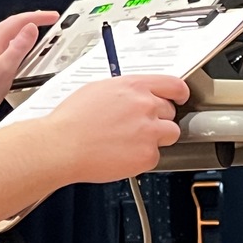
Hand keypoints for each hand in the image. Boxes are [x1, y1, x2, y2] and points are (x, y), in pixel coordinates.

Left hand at [0, 10, 58, 126]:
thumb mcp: (5, 69)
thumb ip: (19, 47)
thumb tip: (31, 28)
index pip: (17, 21)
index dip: (37, 17)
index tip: (52, 16)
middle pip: (11, 24)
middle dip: (31, 19)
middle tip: (47, 20)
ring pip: (6, 34)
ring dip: (23, 30)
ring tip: (36, 31)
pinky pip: (2, 44)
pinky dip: (15, 42)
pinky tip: (18, 51)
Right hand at [43, 74, 189, 183]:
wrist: (63, 145)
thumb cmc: (72, 119)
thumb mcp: (97, 89)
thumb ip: (124, 91)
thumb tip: (133, 94)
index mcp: (134, 86)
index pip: (174, 85)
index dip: (179, 94)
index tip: (179, 98)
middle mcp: (145, 106)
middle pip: (170, 111)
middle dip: (158, 118)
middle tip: (138, 126)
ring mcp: (149, 131)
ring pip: (169, 134)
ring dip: (155, 138)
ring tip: (130, 141)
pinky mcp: (147, 155)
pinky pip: (155, 156)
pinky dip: (141, 157)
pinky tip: (122, 153)